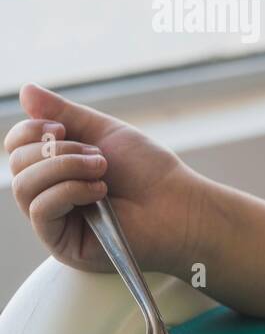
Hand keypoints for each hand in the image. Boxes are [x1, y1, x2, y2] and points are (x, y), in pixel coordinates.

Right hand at [6, 84, 207, 276]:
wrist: (180, 205)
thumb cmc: (148, 171)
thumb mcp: (104, 133)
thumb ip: (64, 113)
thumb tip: (25, 90)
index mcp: (54, 168)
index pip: (15, 147)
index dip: (29, 132)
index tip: (61, 128)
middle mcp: (48, 194)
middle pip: (16, 164)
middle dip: (58, 151)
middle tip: (98, 156)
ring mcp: (53, 221)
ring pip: (23, 186)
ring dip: (65, 168)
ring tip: (101, 170)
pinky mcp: (61, 243)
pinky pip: (40, 209)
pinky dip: (69, 191)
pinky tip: (100, 192)